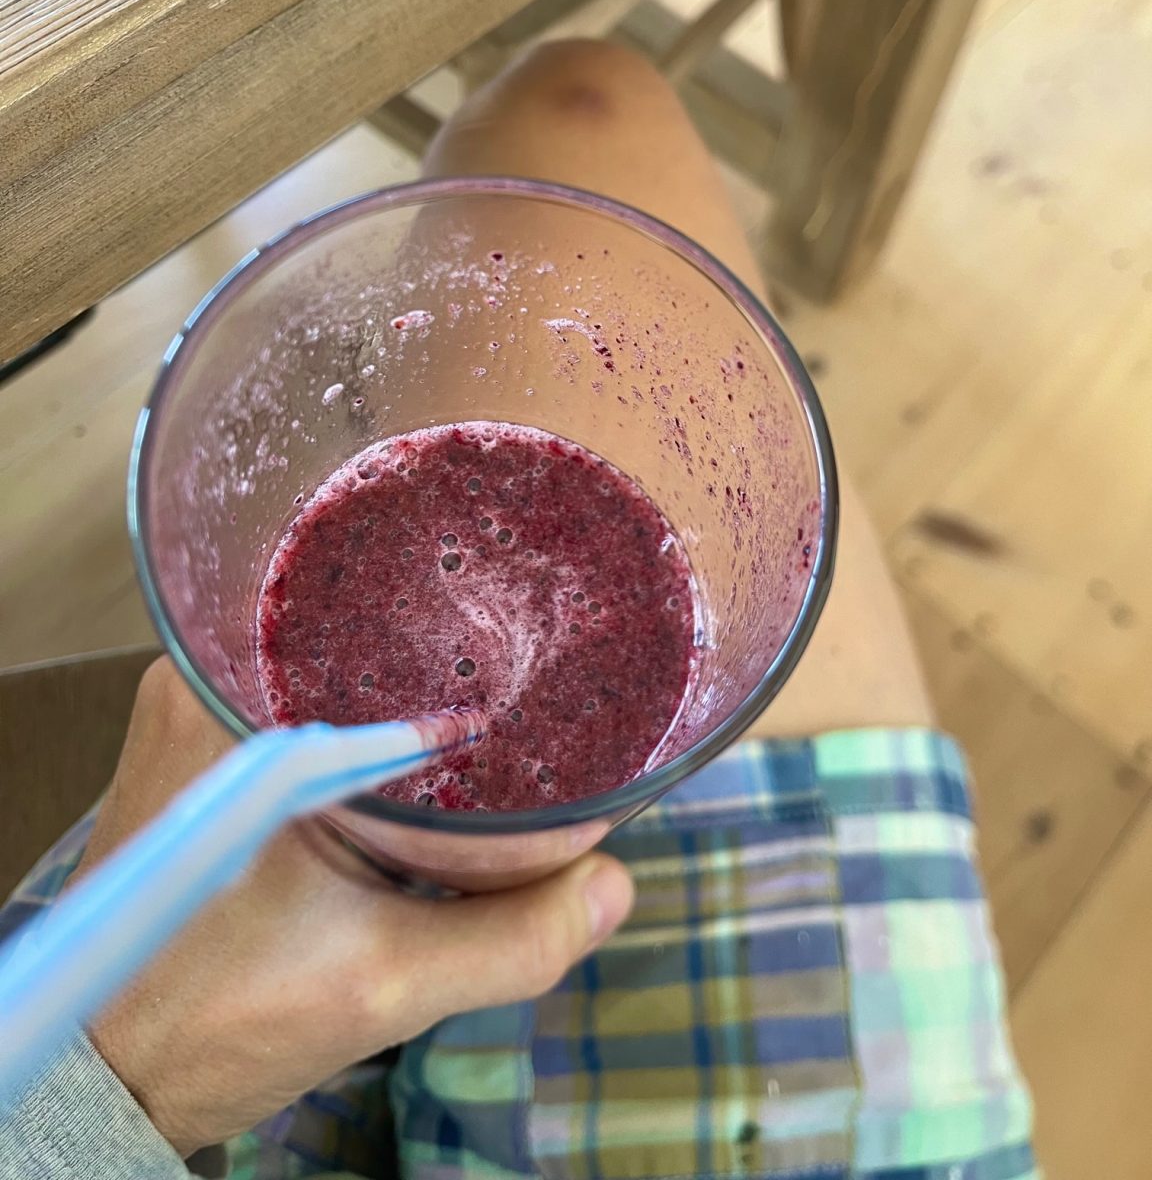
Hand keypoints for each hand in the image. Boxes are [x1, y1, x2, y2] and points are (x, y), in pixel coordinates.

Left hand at [74, 658, 633, 1156]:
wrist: (111, 1073)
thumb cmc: (209, 1020)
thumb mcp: (376, 982)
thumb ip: (507, 938)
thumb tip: (616, 885)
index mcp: (223, 694)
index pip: (377, 627)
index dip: (467, 645)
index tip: (543, 664)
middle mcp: (203, 678)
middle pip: (366, 649)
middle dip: (450, 679)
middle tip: (542, 695)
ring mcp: (207, 715)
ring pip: (349, 687)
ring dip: (416, 716)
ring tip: (504, 729)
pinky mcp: (217, 759)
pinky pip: (324, 721)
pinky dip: (381, 747)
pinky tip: (438, 774)